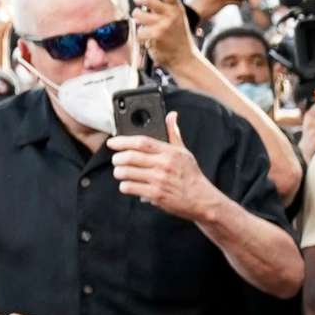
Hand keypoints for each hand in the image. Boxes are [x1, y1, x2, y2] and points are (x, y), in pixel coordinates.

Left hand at [107, 112, 222, 221]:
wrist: (202, 199)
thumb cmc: (191, 175)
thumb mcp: (184, 152)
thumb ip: (173, 133)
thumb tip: (171, 115)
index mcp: (170, 152)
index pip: (142, 142)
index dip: (123, 141)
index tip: (112, 142)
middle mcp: (164, 165)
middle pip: (130, 157)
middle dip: (117, 158)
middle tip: (116, 160)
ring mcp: (159, 180)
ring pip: (126, 173)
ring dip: (119, 172)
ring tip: (121, 173)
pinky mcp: (155, 194)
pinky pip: (129, 187)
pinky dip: (125, 186)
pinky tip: (130, 185)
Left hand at [132, 0, 195, 72]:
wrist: (184, 58)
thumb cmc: (177, 36)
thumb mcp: (176, 17)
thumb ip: (164, 5)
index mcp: (177, 7)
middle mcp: (171, 15)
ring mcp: (163, 25)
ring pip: (138, 14)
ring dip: (138, 18)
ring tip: (146, 24)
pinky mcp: (155, 36)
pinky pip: (138, 30)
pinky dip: (140, 34)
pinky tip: (148, 37)